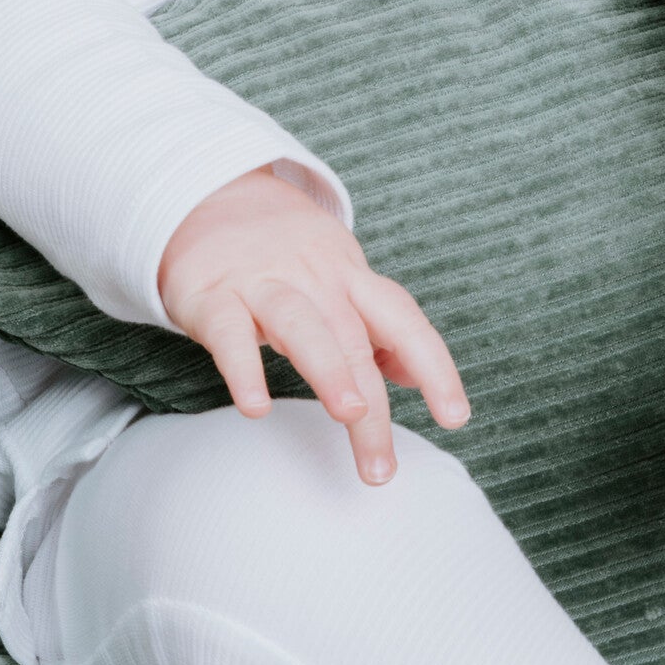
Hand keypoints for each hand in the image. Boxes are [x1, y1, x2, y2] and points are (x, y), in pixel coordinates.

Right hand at [156, 167, 470, 486]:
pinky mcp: (212, 295)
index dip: (435, 367)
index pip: (403, 321)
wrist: (208, 197)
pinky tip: (256, 408)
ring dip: (329, 370)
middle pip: (353, 342)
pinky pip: (229, 333)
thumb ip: (376, 327)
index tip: (456, 417)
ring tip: (348, 416)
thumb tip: (414, 376)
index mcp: (350, 278)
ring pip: (302, 326)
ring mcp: (262, 283)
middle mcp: (314, 278)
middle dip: (372, 408)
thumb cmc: (285, 254)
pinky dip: (243, 369)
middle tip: (381, 467)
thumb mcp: (340, 279)